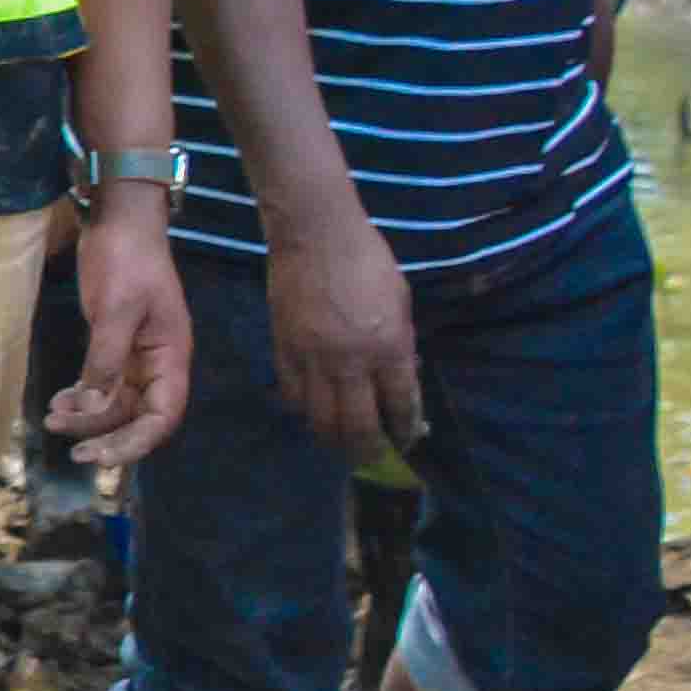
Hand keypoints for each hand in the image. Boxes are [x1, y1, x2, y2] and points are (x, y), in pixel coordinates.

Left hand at [47, 193, 193, 474]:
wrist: (119, 221)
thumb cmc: (126, 258)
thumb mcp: (116, 307)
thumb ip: (105, 357)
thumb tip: (93, 404)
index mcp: (172, 357)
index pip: (163, 416)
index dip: (135, 442)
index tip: (99, 456)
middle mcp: (159, 364)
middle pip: (138, 418)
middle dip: (106, 437)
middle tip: (71, 452)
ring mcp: (137, 357)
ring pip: (116, 405)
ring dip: (87, 418)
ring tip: (52, 418)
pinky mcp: (115, 347)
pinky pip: (102, 386)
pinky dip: (81, 398)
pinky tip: (58, 401)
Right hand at [269, 205, 421, 455]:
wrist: (314, 234)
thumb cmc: (367, 260)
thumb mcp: (401, 300)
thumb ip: (400, 342)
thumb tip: (400, 375)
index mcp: (389, 346)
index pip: (400, 404)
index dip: (405, 428)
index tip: (406, 438)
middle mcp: (351, 362)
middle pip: (357, 425)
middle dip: (367, 449)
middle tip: (371, 456)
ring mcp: (313, 359)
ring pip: (320, 418)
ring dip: (332, 438)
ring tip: (339, 443)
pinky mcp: (284, 350)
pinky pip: (292, 395)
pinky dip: (303, 410)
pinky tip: (311, 410)